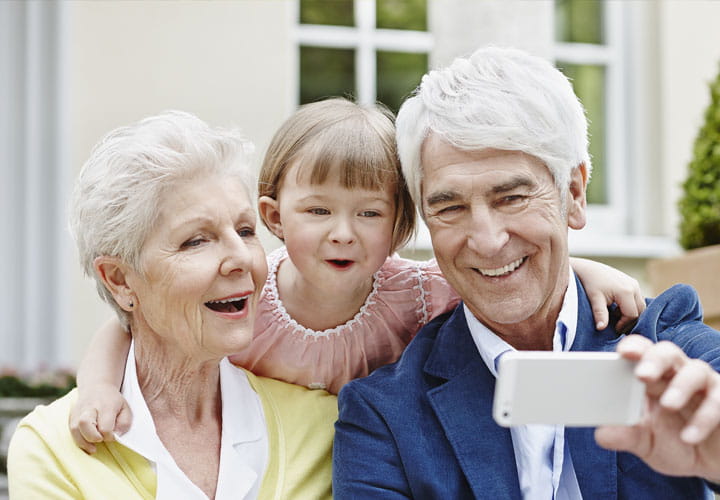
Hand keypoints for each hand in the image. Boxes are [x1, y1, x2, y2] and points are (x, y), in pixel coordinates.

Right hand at [68, 383, 131, 453]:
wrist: (97, 386)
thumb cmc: (114, 401)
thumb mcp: (126, 409)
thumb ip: (124, 423)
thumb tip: (115, 436)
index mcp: (106, 405)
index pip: (105, 426)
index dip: (109, 435)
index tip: (113, 435)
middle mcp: (89, 407)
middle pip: (84, 423)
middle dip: (92, 437)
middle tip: (100, 440)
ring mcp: (78, 411)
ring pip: (74, 429)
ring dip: (83, 442)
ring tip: (93, 448)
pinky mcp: (71, 415)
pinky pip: (70, 430)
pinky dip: (78, 440)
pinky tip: (86, 444)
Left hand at [571, 257, 645, 331]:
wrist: (588, 269)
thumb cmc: (590, 283)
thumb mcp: (594, 299)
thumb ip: (600, 314)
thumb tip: (601, 328)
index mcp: (627, 291)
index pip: (632, 315)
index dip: (624, 324)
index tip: (614, 328)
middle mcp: (634, 286)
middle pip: (640, 311)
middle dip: (630, 320)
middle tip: (616, 325)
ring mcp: (634, 283)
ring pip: (640, 305)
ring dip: (630, 313)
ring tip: (615, 315)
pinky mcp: (632, 282)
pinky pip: (636, 299)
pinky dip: (630, 306)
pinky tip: (616, 308)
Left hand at [595, 335, 719, 481]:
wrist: (709, 464)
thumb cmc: (673, 443)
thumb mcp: (644, 443)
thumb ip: (624, 436)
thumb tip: (601, 434)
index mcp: (650, 378)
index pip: (640, 351)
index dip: (632, 348)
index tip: (621, 353)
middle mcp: (676, 374)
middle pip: (666, 352)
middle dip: (653, 360)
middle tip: (642, 376)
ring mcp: (702, 385)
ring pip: (695, 370)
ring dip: (681, 386)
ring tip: (668, 404)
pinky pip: (717, 401)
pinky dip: (702, 418)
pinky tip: (688, 437)